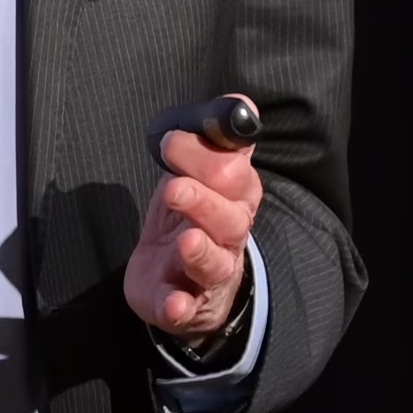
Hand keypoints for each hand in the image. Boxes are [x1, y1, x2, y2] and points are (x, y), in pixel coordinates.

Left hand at [127, 113, 261, 343]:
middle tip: (174, 189)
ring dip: (200, 253)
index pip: (234, 176)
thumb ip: (218, 143)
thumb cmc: (191, 218)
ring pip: (214, 265)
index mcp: (235, 200)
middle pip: (230, 221)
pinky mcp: (182, 303)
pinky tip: (173, 304)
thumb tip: (242, 104)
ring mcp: (206, 274)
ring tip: (186, 241)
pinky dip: (179, 308)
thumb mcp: (202, 177)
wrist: (180, 283)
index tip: (170, 145)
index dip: (203, 158)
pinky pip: (185, 309)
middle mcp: (228, 238)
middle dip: (203, 202)